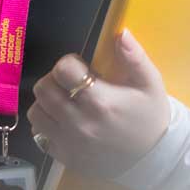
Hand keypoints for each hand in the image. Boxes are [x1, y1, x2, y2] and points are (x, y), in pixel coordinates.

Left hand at [29, 30, 172, 179]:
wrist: (154, 158)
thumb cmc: (150, 116)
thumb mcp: (150, 83)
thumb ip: (134, 56)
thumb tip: (120, 31)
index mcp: (100, 101)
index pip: (62, 70)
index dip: (69, 63)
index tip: (82, 68)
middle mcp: (78, 123)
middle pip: (43, 89)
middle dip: (55, 80)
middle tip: (72, 84)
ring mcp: (68, 143)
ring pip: (36, 112)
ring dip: (47, 103)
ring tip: (66, 103)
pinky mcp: (64, 157)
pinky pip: (39, 136)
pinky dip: (48, 126)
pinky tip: (65, 123)